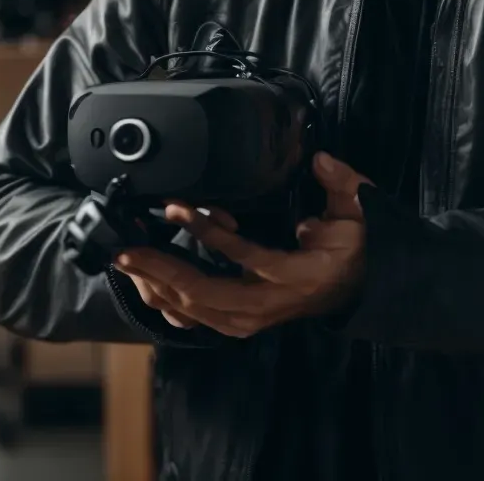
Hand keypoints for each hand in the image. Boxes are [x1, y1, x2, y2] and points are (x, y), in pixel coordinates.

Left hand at [115, 152, 370, 338]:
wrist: (356, 292)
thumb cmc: (351, 253)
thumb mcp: (357, 214)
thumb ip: (341, 184)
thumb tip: (318, 160)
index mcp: (292, 276)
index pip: (241, 253)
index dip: (204, 230)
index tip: (175, 207)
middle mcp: (266, 304)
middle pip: (202, 292)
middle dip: (159, 270)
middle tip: (126, 248)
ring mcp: (249, 319)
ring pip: (192, 309)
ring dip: (155, 284)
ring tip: (126, 259)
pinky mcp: (238, 322)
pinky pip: (194, 318)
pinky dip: (167, 301)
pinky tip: (144, 282)